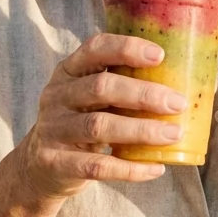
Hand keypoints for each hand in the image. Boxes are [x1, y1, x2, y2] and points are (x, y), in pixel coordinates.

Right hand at [16, 33, 185, 201]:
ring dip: (141, 130)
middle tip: (177, 103)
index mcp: (68, 72)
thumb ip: (119, 87)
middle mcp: (56, 96)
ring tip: (173, 134)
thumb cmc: (79, 123)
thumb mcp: (88, 98)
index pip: (94, 49)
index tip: (159, 56)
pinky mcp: (55, 162)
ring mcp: (53, 129)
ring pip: (99, 126)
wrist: (38, 167)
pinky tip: (156, 168)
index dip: (126, 48)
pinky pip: (97, 166)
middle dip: (143, 94)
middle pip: (101, 88)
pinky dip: (130, 168)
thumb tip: (179, 86)